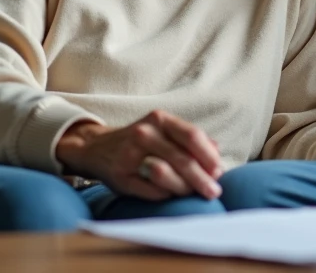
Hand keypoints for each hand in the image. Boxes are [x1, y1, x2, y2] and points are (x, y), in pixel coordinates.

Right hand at [55, 111, 224, 200]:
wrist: (96, 148)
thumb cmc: (140, 141)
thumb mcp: (164, 130)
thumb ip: (190, 138)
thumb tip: (217, 150)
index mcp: (159, 120)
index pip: (191, 136)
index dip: (208, 156)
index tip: (219, 172)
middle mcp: (144, 134)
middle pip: (182, 159)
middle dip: (202, 178)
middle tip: (214, 192)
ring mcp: (129, 155)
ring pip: (166, 175)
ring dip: (184, 187)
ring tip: (192, 193)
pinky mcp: (120, 177)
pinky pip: (150, 190)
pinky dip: (165, 195)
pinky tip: (171, 195)